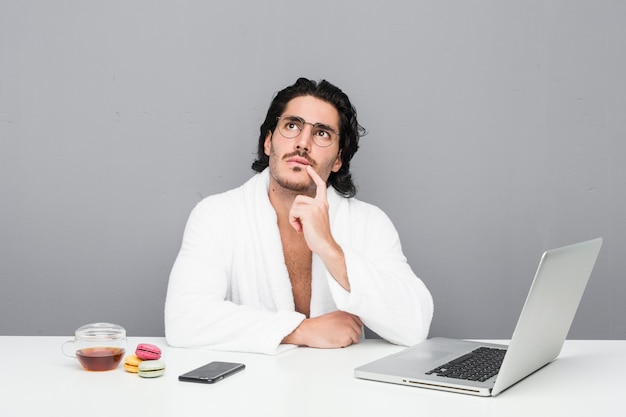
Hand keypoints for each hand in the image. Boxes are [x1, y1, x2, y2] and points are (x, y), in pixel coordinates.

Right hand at [282, 311, 363, 347]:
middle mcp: (349, 319)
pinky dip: (344, 345)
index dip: (353, 327)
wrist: (309, 331)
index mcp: (346, 313)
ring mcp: (349, 328)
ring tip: (336, 337)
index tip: (346, 329)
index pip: (359, 321)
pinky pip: (350, 344)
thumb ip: (345, 319)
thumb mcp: (334, 317)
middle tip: (339, 334)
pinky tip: (335, 341)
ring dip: (348, 340)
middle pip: (358, 330)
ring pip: (356, 338)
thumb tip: (353, 325)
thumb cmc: (318, 326)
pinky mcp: (347, 338)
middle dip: (351, 334)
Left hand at [289, 165, 349, 289]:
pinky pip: (293, 212)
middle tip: (301, 224)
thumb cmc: (319, 235)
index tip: (309, 168)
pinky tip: (300, 229)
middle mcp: (321, 203)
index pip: (320, 186)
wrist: (325, 245)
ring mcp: (315, 207)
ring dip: (294, 218)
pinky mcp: (309, 213)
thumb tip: (298, 206)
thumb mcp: (316, 219)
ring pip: (295, 206)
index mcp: (323, 204)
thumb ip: (311, 210)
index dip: (314, 176)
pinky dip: (293, 222)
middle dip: (295, 212)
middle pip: (299, 198)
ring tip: (301, 227)